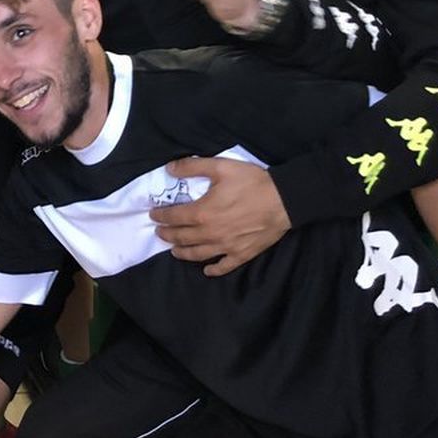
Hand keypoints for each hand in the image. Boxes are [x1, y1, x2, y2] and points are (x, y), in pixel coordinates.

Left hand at [150, 157, 291, 275]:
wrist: (283, 200)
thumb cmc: (251, 182)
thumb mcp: (220, 167)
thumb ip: (192, 167)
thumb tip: (169, 168)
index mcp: (202, 212)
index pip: (174, 217)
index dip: (161, 216)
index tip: (153, 215)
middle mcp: (210, 233)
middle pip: (182, 237)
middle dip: (167, 235)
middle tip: (159, 233)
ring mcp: (226, 247)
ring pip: (198, 254)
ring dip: (183, 253)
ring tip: (174, 251)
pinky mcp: (242, 254)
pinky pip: (224, 266)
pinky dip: (213, 270)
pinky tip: (207, 270)